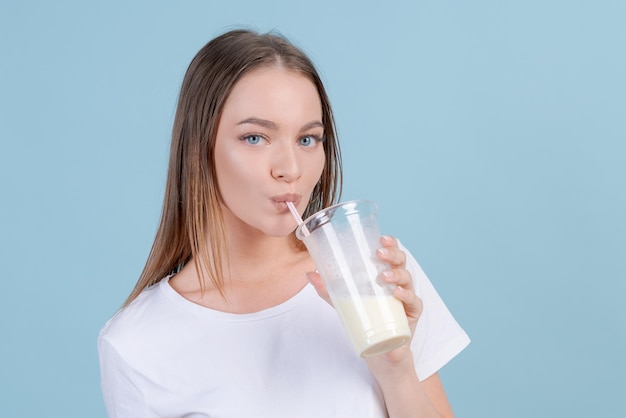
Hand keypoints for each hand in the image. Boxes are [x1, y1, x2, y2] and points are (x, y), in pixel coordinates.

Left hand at [306, 235, 422, 362]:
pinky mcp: (412, 314)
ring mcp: (406, 297)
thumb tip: (310, 274)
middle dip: (392, 254)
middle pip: (401, 261)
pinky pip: (413, 301)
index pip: (390, 254)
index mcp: (385, 274)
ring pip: (407, 278)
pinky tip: (397, 293)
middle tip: (379, 254)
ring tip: (383, 277)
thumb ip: (329, 290)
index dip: (390, 243)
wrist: (380, 352)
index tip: (381, 238)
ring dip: (396, 274)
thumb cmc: (366, 320)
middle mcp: (398, 282)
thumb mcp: (345, 303)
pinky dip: (406, 295)